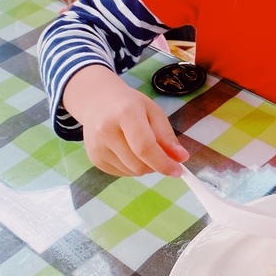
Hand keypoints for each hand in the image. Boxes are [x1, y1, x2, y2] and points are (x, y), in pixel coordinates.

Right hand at [62, 65, 188, 176]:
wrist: (98, 101)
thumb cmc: (130, 104)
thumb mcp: (153, 112)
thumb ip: (167, 136)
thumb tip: (181, 158)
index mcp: (125, 114)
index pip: (145, 147)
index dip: (163, 163)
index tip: (178, 171)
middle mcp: (106, 131)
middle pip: (138, 164)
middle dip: (156, 165)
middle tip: (161, 154)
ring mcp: (97, 146)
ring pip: (131, 172)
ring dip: (144, 166)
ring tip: (141, 147)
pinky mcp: (94, 158)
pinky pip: (122, 173)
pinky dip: (131, 167)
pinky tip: (128, 150)